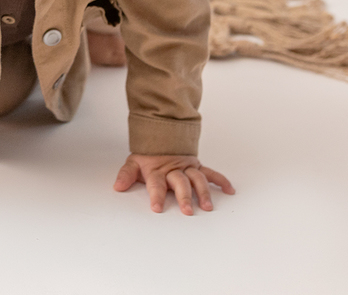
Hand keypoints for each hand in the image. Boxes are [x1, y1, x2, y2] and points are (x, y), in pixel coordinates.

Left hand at [113, 154, 233, 214]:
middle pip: (180, 183)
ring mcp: (187, 167)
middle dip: (184, 196)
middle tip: (187, 211)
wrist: (162, 135)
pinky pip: (211, 173)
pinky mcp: (197, 166)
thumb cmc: (148, 156)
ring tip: (207, 206)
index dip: (156, 195)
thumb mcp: (134, 163)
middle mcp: (173, 169)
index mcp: (157, 170)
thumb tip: (117, 186)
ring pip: (197, 178)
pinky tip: (229, 190)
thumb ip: (126, 175)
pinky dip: (221, 181)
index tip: (157, 208)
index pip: (156, 184)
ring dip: (203, 192)